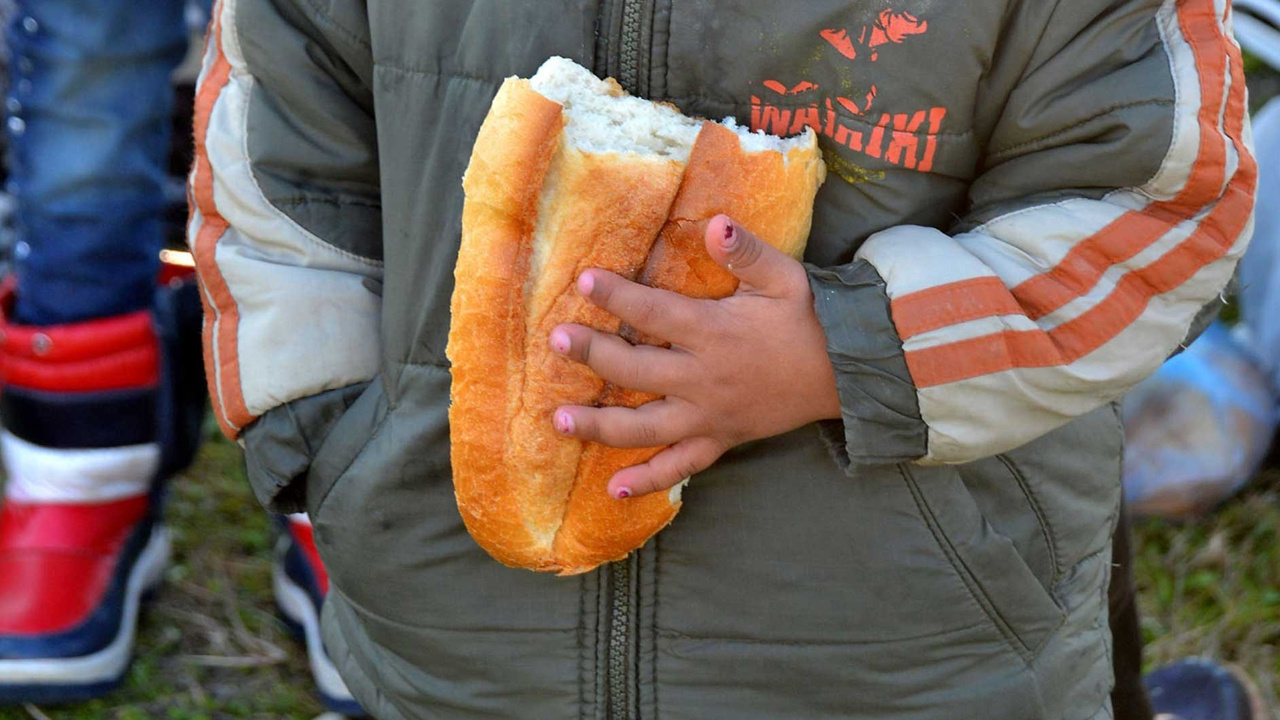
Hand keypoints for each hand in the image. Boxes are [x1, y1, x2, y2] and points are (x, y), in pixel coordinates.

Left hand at [549, 214, 840, 499]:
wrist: (844, 372)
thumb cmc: (808, 318)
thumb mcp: (784, 276)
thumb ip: (746, 251)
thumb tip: (716, 224)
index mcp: (715, 334)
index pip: (655, 313)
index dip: (617, 295)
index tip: (584, 281)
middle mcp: (704, 379)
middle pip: (636, 371)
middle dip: (593, 355)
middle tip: (555, 341)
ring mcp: (709, 416)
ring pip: (645, 428)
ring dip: (600, 427)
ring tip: (560, 421)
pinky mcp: (719, 440)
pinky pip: (681, 466)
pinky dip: (649, 481)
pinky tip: (614, 490)